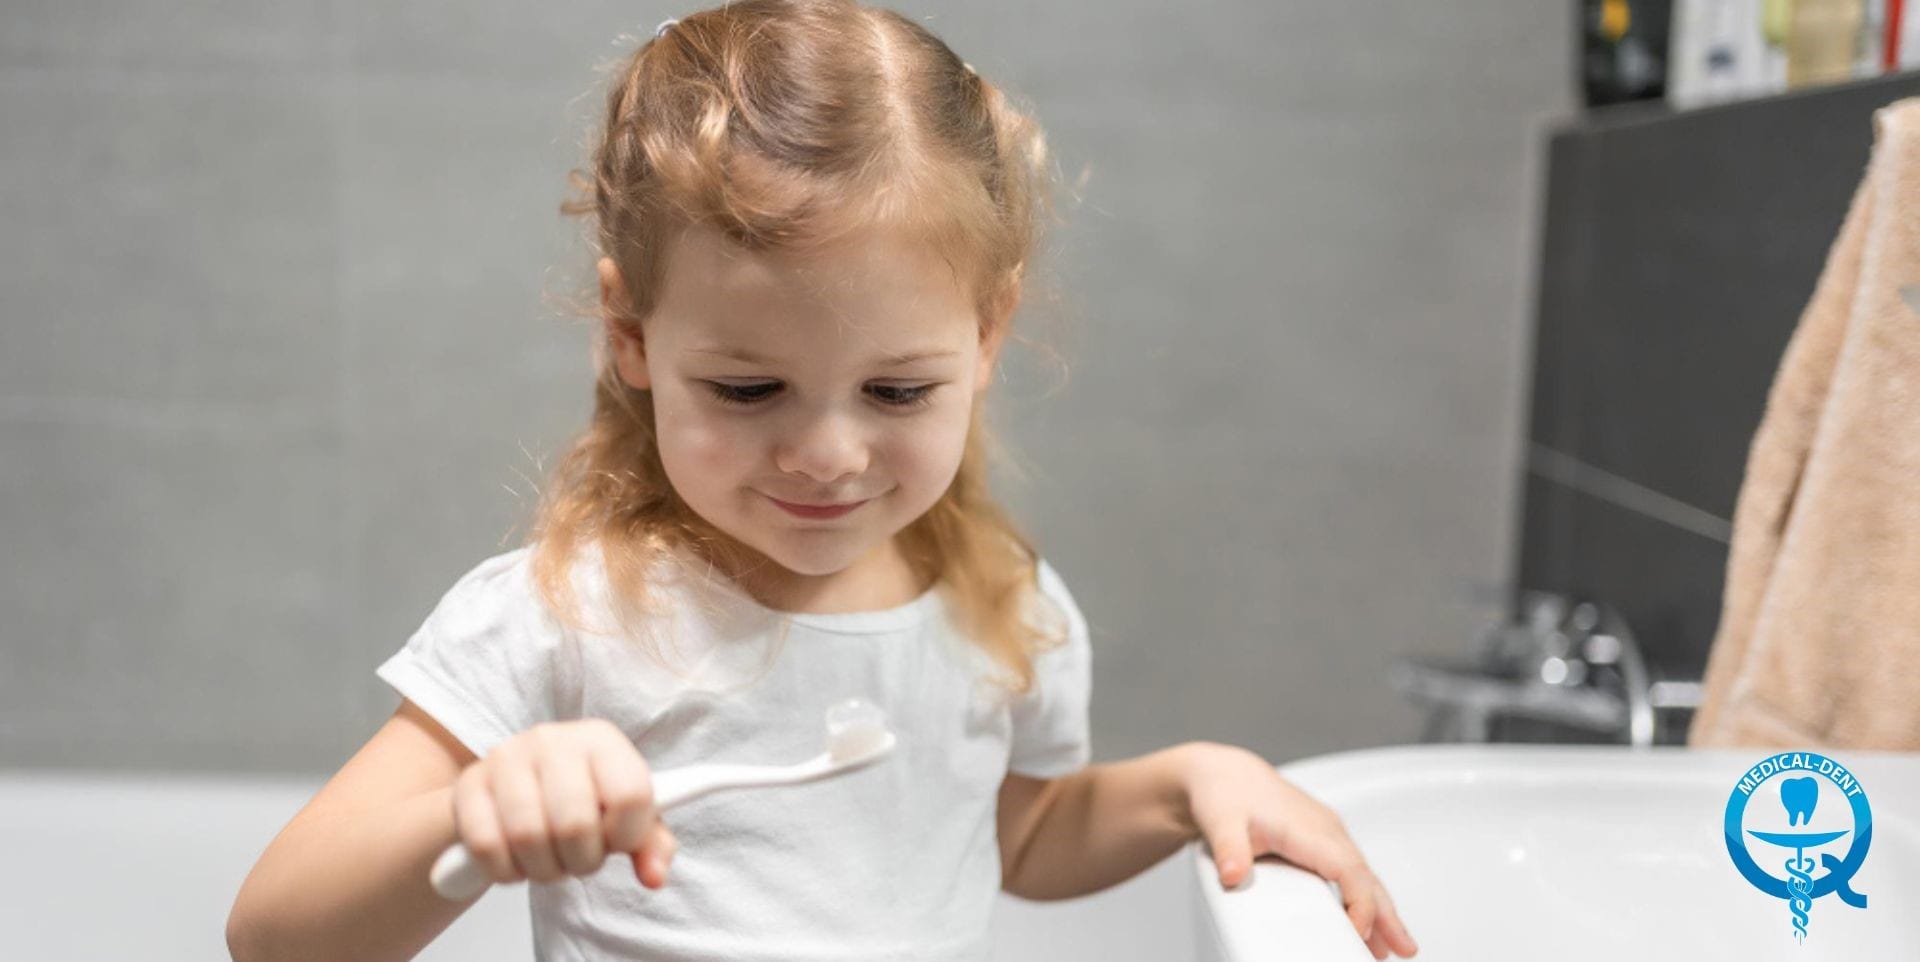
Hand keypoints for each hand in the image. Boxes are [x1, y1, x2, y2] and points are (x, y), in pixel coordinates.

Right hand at [452, 718, 676, 889]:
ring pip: (528, 836)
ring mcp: (506, 757)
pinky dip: (505, 871)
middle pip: (576, 823)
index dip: (626, 835)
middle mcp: (553, 739)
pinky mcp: (468, 784)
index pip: (630, 794)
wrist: (509, 791)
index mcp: (601, 739)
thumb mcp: (623, 817)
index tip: (616, 843)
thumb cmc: (581, 802)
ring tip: (550, 862)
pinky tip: (516, 861)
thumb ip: (650, 845)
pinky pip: (486, 845)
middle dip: (582, 861)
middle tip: (579, 860)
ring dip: (543, 869)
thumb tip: (655, 876)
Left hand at [1178, 742, 1417, 958]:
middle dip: (1387, 914)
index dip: (1359, 902)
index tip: (1359, 933)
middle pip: (1365, 876)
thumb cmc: (1226, 793)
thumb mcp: (1220, 821)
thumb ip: (1228, 850)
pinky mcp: (1321, 840)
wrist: (1223, 774)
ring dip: (1381, 909)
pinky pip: (1350, 871)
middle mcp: (1325, 830)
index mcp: (1307, 827)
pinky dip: (1364, 896)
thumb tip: (1233, 874)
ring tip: (1394, 947)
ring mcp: (1326, 834)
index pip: (1347, 869)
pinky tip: (1363, 922)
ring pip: (1362, 875)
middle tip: (1405, 949)